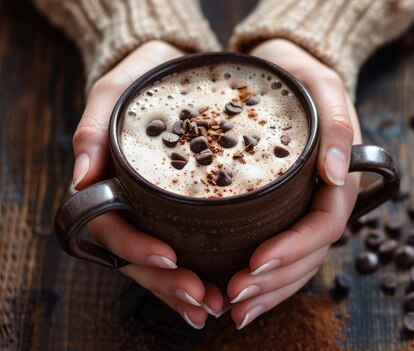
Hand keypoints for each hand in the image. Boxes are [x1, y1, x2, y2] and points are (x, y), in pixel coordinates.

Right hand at [72, 41, 224, 328]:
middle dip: (169, 285)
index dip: (136, 249)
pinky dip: (202, 273)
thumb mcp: (117, 89)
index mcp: (108, 183)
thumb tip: (81, 178)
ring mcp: (157, 211)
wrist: (177, 66)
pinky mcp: (185, 210)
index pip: (111, 229)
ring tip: (215, 304)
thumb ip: (95, 126)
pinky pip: (189, 249)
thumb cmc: (144, 75)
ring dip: (186, 290)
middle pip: (139, 259)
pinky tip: (220, 290)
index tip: (169, 258)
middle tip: (203, 299)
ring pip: (163, 265)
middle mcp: (130, 205)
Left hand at [227, 39, 362, 328]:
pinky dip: (265, 281)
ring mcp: (305, 210)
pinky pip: (282, 254)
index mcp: (339, 177)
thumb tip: (339, 172)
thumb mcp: (321, 85)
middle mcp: (324, 200)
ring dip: (269, 291)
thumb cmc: (301, 77)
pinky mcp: (285, 214)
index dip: (295, 248)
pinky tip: (242, 297)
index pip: (324, 224)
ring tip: (234, 309)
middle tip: (235, 295)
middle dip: (276, 280)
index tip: (258, 260)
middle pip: (310, 254)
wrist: (285, 70)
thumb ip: (337, 126)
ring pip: (297, 264)